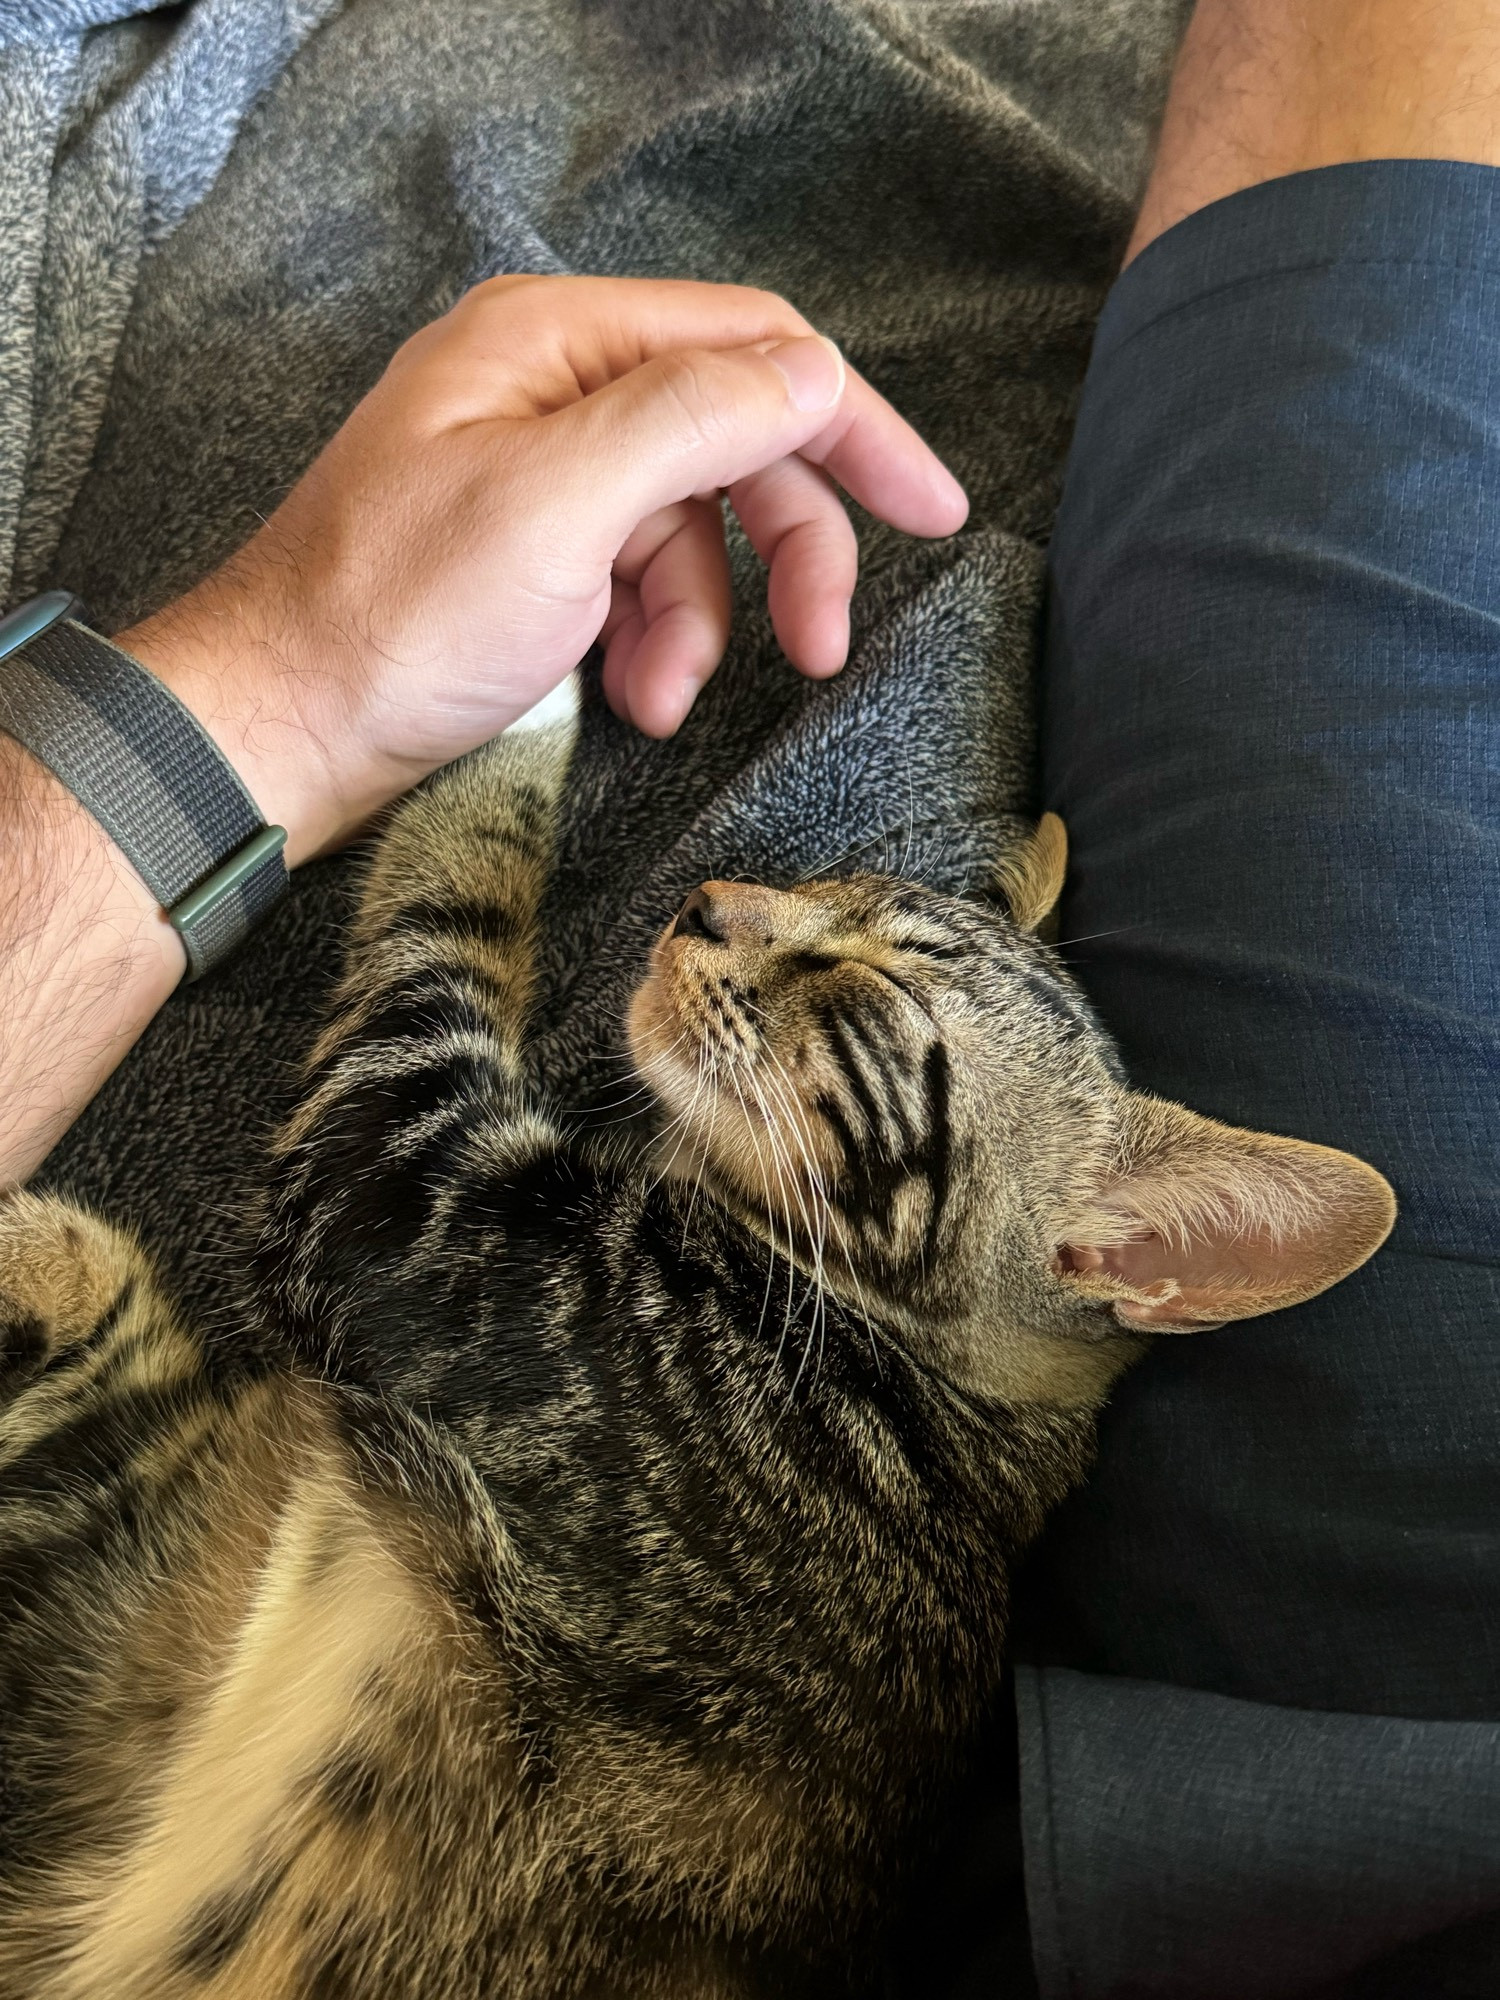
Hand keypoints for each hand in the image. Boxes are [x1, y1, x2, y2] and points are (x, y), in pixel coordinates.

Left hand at [124, 275, 966, 862]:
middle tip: (821, 647)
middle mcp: (555, 389)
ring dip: (700, 625)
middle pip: (733, 445)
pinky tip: (627, 700)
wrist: (282, 726)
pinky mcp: (534, 554)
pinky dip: (651, 645)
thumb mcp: (558, 503)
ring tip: (660, 700)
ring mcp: (543, 473)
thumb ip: (695, 419)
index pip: (753, 348)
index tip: (932, 508)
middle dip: (784, 553)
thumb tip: (813, 375)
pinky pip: (639, 583)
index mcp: (557, 339)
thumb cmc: (392, 615)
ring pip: (692, 532)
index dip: (854, 425)